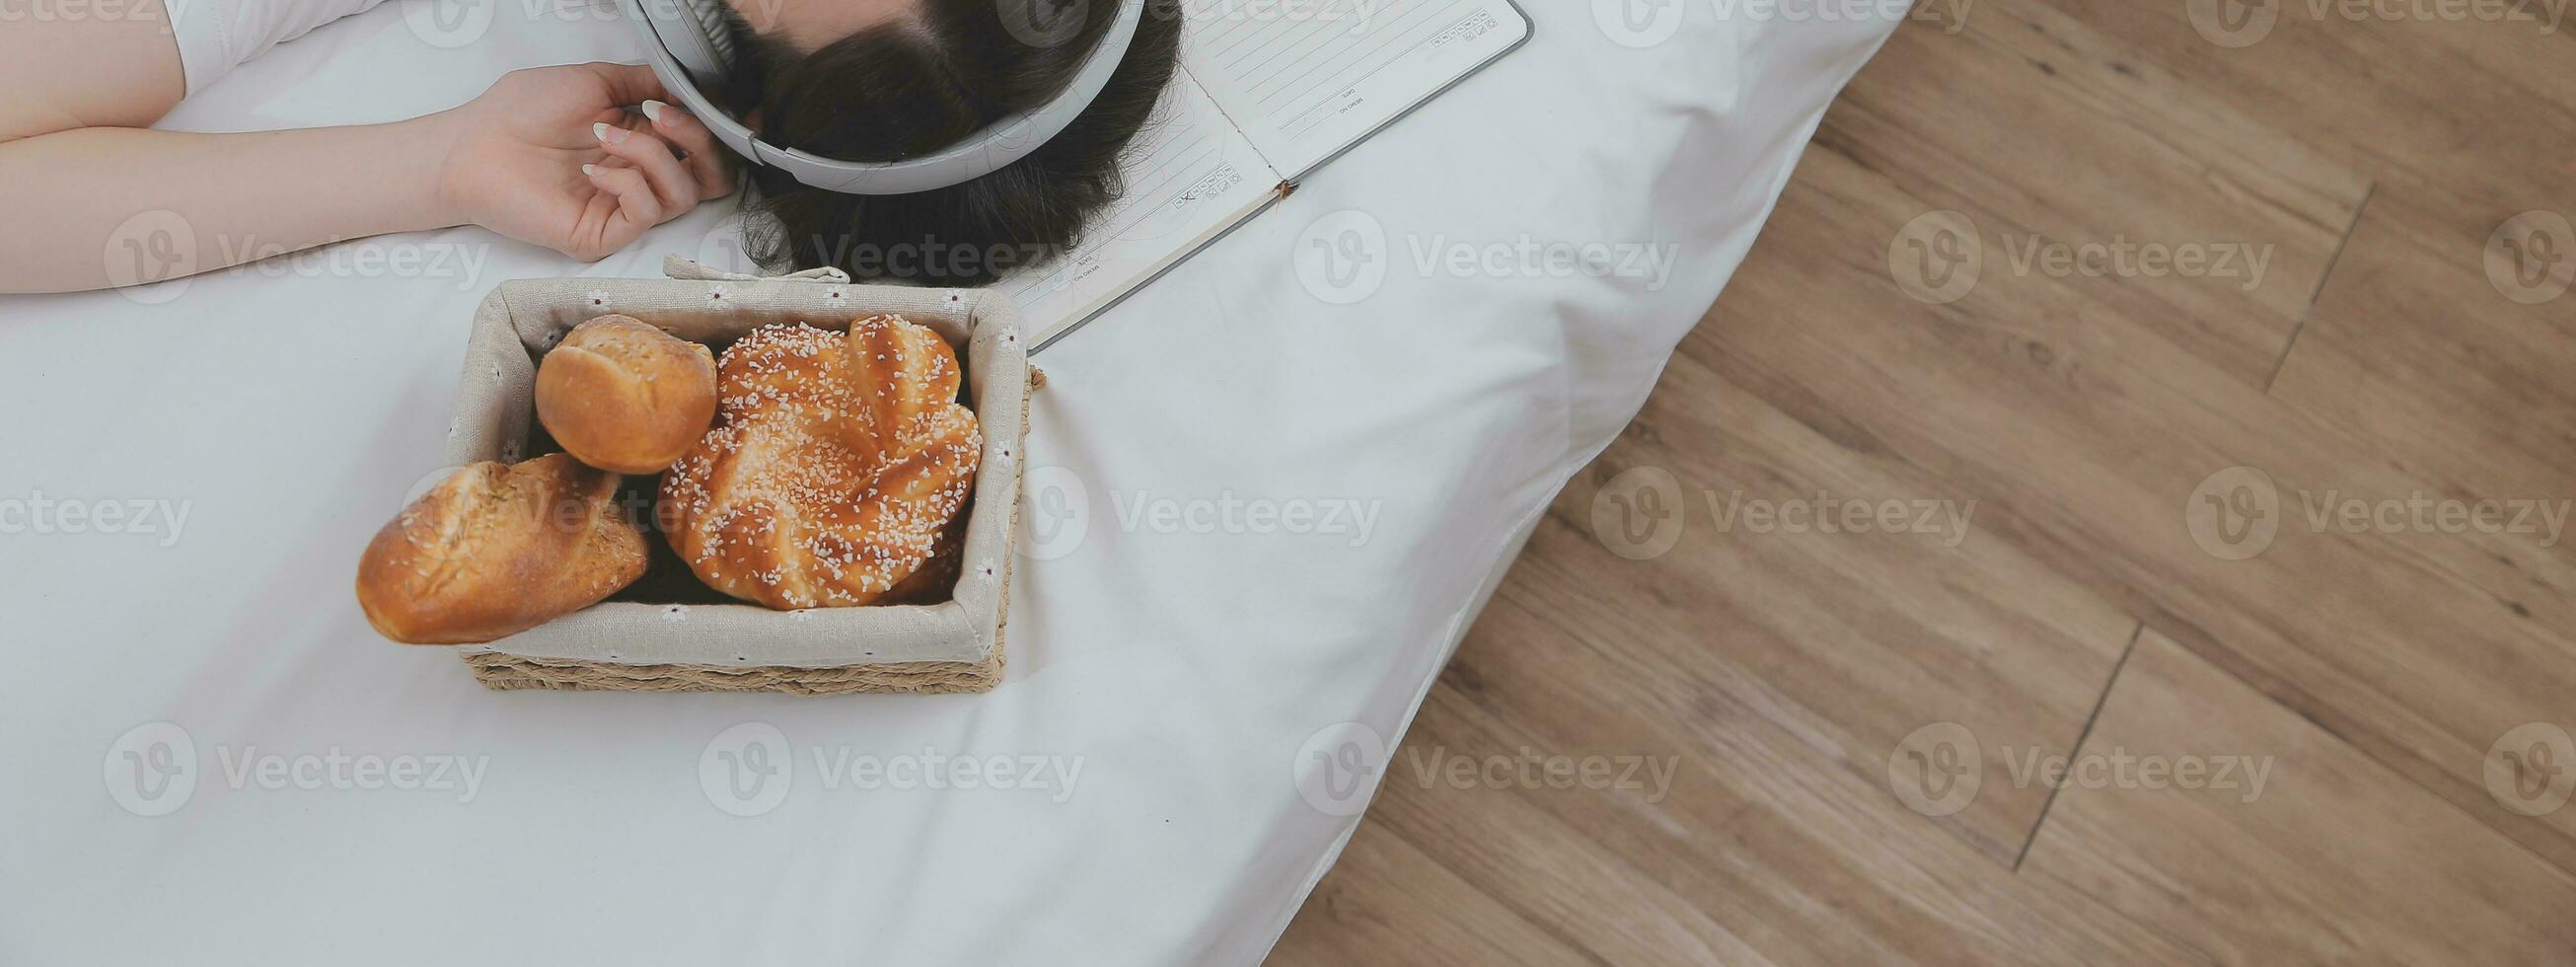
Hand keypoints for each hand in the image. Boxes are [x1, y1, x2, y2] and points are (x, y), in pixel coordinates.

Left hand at [428, 63, 734, 260]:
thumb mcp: (592, 80)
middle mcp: (642, 177)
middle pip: (714, 177)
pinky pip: (647, 212)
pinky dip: (628, 182)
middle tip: (659, 114)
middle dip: (698, 139)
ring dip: (653, 153)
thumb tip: (687, 84)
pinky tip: (592, 169)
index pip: (705, 146)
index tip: (694, 99)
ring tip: (604, 134)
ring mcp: (625, 208)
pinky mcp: (605, 234)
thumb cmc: (520, 111)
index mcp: (644, 143)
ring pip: (685, 194)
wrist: (473, 145)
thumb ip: (643, 80)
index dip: (711, 125)